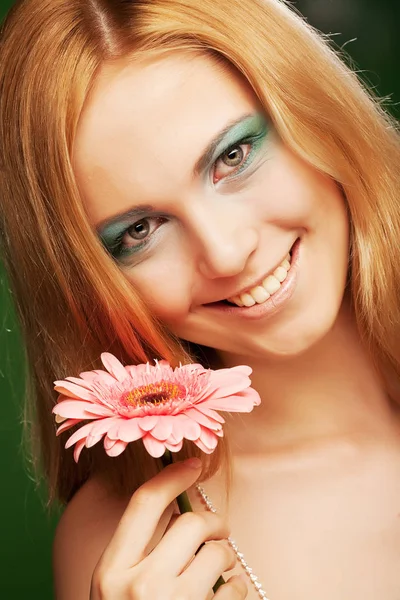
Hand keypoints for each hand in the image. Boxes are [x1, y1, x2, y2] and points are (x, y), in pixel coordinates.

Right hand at [90, 458, 247, 598]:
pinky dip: (236, 588)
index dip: (172, 476)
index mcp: (111, 572)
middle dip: (212, 522)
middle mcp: (140, 586)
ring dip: (225, 559)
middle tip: (217, 532)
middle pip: (191, 523)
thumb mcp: (115, 591)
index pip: (144, 504)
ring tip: (215, 575)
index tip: (194, 462)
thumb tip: (180, 507)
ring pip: (219, 552)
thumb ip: (137, 553)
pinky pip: (235, 587)